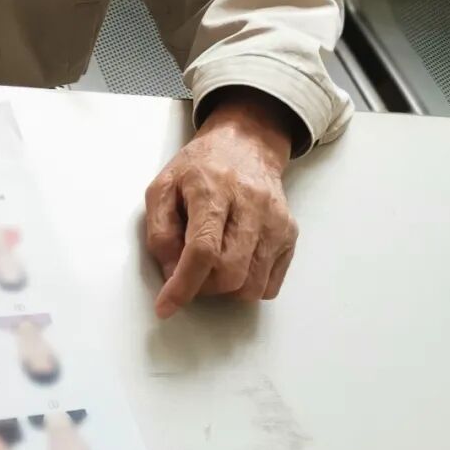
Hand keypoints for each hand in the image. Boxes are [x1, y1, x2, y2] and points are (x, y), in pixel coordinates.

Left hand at [144, 90, 299, 317]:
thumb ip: (159, 230)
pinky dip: (247, 285)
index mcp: (213, 189)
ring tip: (212, 265)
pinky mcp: (290, 234)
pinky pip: (269, 284)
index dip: (183, 284)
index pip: (202, 249)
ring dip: (225, 289)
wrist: (245, 144)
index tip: (165, 306)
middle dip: (202, 286)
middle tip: (189, 273)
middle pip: (230, 273)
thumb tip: (170, 272)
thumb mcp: (163, 187)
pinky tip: (234, 261)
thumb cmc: (200, 167)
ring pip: (252, 285)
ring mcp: (275, 221)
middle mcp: (250, 205)